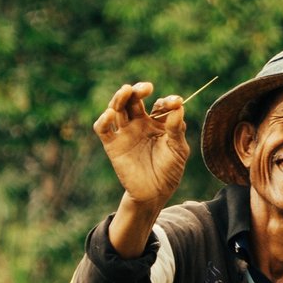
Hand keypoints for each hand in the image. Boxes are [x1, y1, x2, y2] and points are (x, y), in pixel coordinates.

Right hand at [92, 81, 189, 210]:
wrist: (155, 193)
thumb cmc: (169, 169)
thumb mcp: (178, 149)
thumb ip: (177, 128)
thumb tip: (179, 107)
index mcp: (157, 122)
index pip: (160, 104)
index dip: (167, 101)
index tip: (176, 103)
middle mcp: (139, 123)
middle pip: (133, 99)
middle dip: (137, 90)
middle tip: (146, 88)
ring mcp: (125, 132)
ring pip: (117, 108)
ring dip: (120, 98)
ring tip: (126, 91)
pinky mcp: (112, 145)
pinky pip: (103, 129)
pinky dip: (103, 120)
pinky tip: (110, 115)